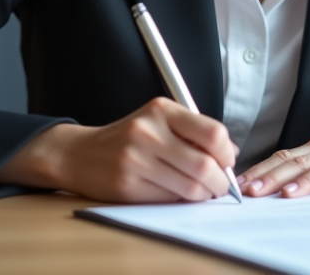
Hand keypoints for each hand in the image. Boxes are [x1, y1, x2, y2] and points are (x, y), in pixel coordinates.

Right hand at [0, 97, 236, 202]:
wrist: (79, 153)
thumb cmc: (128, 138)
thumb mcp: (159, 121)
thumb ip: (193, 132)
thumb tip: (230, 154)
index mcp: (162, 110)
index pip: (212, 132)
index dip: (226, 153)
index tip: (227, 162)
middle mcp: (148, 131)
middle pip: (205, 165)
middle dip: (220, 182)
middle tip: (220, 186)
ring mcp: (136, 159)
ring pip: (189, 187)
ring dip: (203, 195)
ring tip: (201, 191)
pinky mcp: (127, 185)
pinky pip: (168, 199)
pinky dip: (180, 200)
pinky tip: (175, 193)